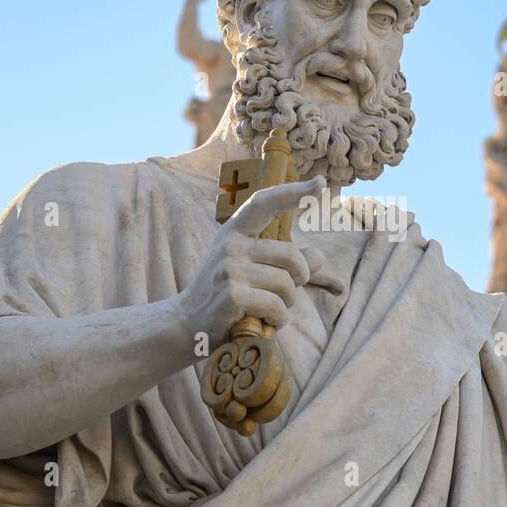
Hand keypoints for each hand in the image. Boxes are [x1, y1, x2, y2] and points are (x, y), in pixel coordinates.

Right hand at [175, 175, 326, 347]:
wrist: (187, 324)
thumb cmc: (224, 297)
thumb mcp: (253, 272)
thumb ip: (284, 263)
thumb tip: (318, 257)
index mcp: (234, 232)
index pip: (264, 203)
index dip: (293, 192)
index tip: (320, 183)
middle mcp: (230, 244)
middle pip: (291, 256)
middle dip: (300, 279)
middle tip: (288, 294)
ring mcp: (228, 268)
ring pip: (286, 283)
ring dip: (287, 304)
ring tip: (271, 311)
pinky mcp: (231, 294)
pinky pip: (275, 305)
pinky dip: (279, 319)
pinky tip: (268, 323)